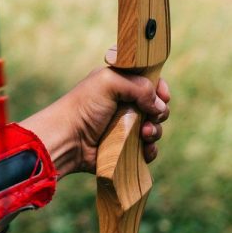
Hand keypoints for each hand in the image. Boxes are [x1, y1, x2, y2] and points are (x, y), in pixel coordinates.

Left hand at [21, 64, 170, 178]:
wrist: (68, 139)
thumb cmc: (84, 106)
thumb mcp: (109, 82)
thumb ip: (139, 86)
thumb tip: (159, 106)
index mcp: (121, 84)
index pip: (150, 82)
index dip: (160, 88)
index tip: (163, 96)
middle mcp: (125, 105)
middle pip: (157, 106)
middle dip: (160, 112)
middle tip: (151, 116)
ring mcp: (126, 128)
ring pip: (154, 128)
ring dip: (155, 131)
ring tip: (144, 134)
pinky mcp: (125, 149)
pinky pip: (147, 150)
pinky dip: (150, 150)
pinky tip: (144, 149)